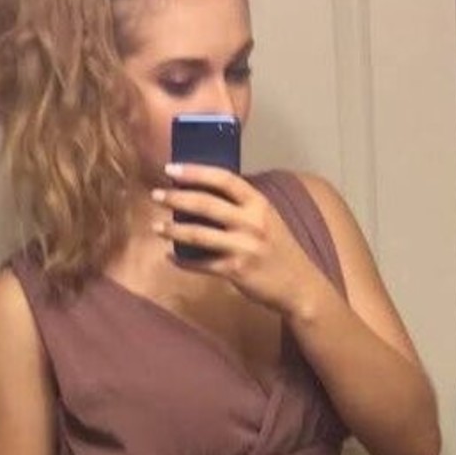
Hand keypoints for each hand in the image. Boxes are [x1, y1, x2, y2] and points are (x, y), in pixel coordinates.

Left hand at [151, 166, 322, 316]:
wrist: (300, 285)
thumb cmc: (280, 250)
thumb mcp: (267, 219)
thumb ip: (243, 206)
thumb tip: (207, 193)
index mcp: (258, 203)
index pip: (223, 178)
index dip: (195, 172)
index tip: (171, 168)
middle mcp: (251, 222)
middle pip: (205, 204)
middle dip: (175, 198)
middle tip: (156, 195)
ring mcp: (243, 247)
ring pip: (198, 234)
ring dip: (173, 230)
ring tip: (156, 226)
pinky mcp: (237, 271)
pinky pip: (202, 264)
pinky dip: (184, 261)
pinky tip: (171, 257)